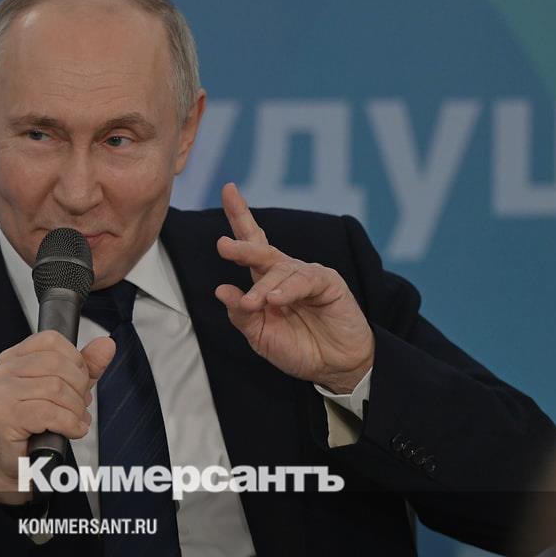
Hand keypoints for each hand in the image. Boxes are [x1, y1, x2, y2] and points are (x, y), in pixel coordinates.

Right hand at [0, 330, 114, 503]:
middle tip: (80, 407)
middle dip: (79, 389)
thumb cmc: (40, 424)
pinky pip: (49, 413)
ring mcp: (0, 392)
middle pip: (57, 365)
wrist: (19, 463)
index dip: (76, 361)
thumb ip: (87, 366)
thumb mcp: (69, 389)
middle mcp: (3, 371)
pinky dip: (69, 424)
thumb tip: (107, 344)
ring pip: (56, 389)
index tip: (80, 382)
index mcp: (15, 357)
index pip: (52, 340)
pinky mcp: (4, 416)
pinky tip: (71, 431)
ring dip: (75, 410)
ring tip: (75, 421)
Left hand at [214, 182, 373, 393]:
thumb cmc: (299, 349)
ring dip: (263, 288)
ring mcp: (308, 275)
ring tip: (253, 304)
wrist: (335, 367)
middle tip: (223, 247)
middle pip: (262, 250)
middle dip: (243, 246)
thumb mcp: (261, 336)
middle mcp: (286, 272)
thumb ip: (241, 314)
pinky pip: (305, 280)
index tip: (229, 189)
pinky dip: (288, 290)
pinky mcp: (329, 283)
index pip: (253, 243)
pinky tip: (276, 300)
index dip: (240, 217)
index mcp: (268, 281)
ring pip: (280, 271)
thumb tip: (220, 290)